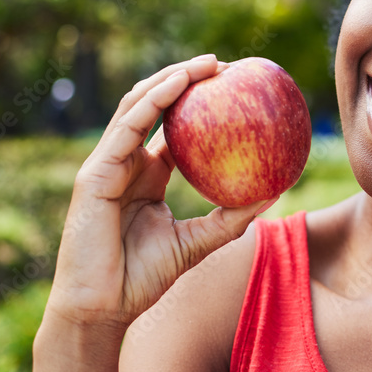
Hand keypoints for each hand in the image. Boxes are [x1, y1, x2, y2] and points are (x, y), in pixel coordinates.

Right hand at [44, 54, 274, 328]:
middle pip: (156, 105)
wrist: (102, 308)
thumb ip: (232, 217)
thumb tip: (275, 191)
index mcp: (147, 174)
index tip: (237, 87)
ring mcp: (108, 164)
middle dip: (188, 78)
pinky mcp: (96, 171)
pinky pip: (128, 126)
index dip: (201, 103)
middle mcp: (126, 162)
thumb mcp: (199, 242)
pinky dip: (154, 99)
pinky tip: (179, 83)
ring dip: (173, 78)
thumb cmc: (145, 279)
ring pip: (139, 105)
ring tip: (209, 63)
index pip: (173, 126)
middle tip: (229, 66)